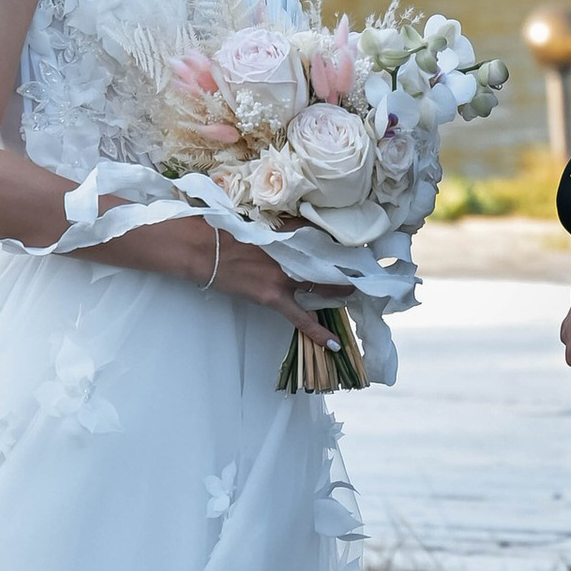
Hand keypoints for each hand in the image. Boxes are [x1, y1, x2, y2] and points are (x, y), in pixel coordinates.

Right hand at [106, 213, 335, 352]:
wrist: (204, 248)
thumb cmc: (225, 234)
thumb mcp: (259, 226)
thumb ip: (280, 231)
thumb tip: (297, 233)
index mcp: (288, 234)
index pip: (323, 239)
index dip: (341, 247)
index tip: (357, 250)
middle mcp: (292, 253)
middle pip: (328, 263)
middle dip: (347, 269)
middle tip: (365, 273)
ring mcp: (284, 276)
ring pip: (322, 287)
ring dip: (339, 293)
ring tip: (355, 297)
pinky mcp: (274, 296)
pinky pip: (302, 318)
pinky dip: (319, 332)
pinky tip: (334, 344)